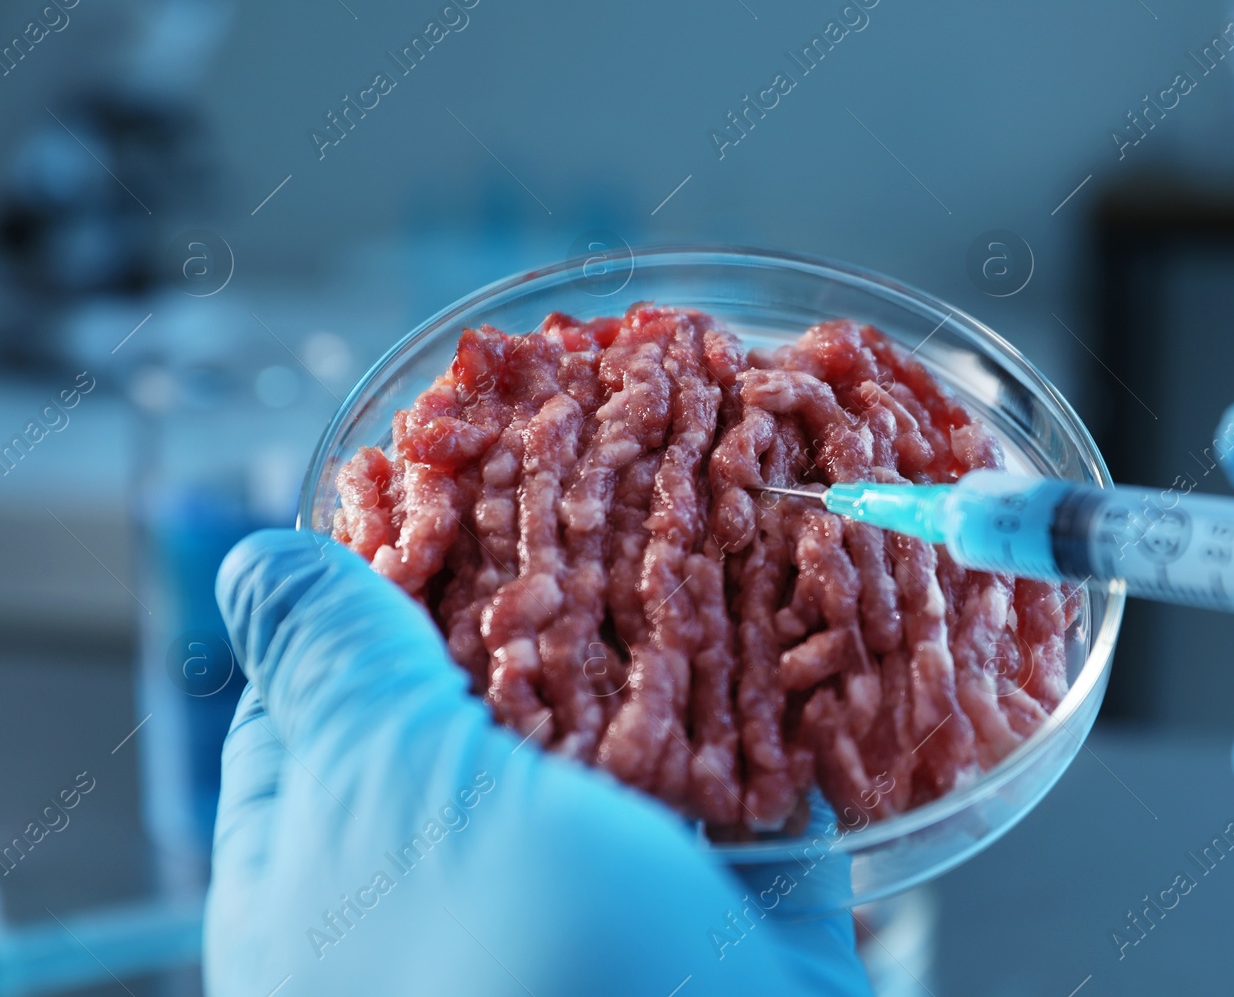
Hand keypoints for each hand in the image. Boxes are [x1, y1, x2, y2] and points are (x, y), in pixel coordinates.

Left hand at [206, 529, 871, 995]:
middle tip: (595, 467)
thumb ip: (332, 663)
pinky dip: (782, 707)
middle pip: (498, 703)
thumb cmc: (509, 958)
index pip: (327, 703)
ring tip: (700, 505)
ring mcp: (611, 901)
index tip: (444, 479)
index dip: (374, 584)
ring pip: (636, 740)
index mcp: (343, 870)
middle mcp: (475, 884)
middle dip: (551, 595)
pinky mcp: (735, 913)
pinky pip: (758, 788)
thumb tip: (256, 559)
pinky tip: (796, 607)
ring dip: (677, 641)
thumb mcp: (383, 785)